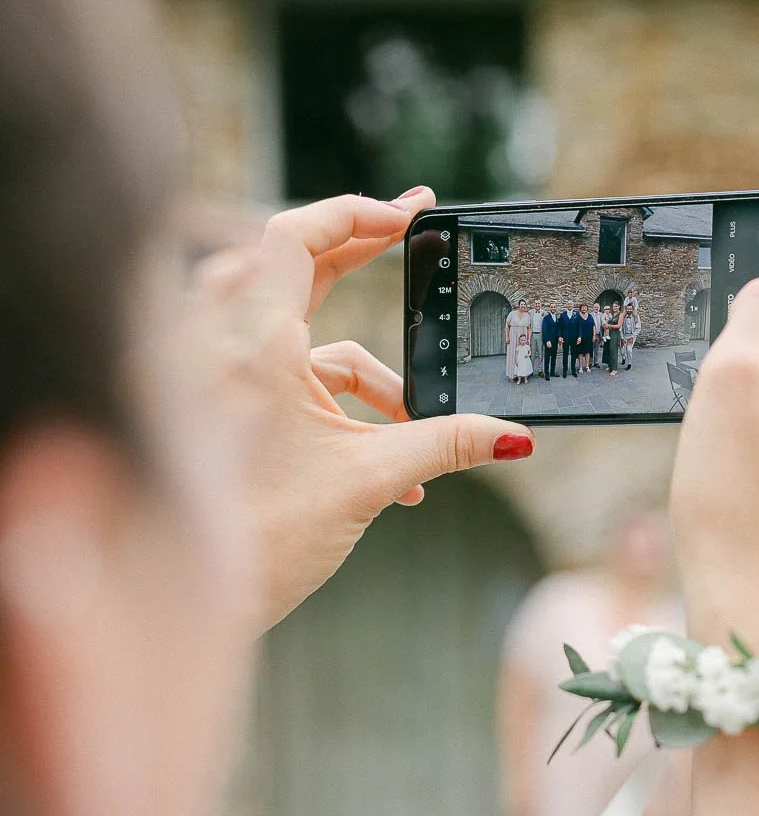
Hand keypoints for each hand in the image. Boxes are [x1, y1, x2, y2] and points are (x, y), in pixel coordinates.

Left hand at [215, 190, 533, 629]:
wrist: (189, 601)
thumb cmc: (260, 541)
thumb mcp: (368, 483)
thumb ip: (445, 446)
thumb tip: (512, 438)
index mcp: (251, 343)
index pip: (298, 236)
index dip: (358, 213)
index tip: (410, 214)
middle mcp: (216, 344)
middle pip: (291, 266)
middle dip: (357, 261)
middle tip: (407, 242)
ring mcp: (207, 375)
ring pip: (289, 333)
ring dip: (351, 371)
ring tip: (402, 417)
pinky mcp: (210, 409)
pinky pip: (275, 380)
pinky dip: (326, 406)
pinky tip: (378, 472)